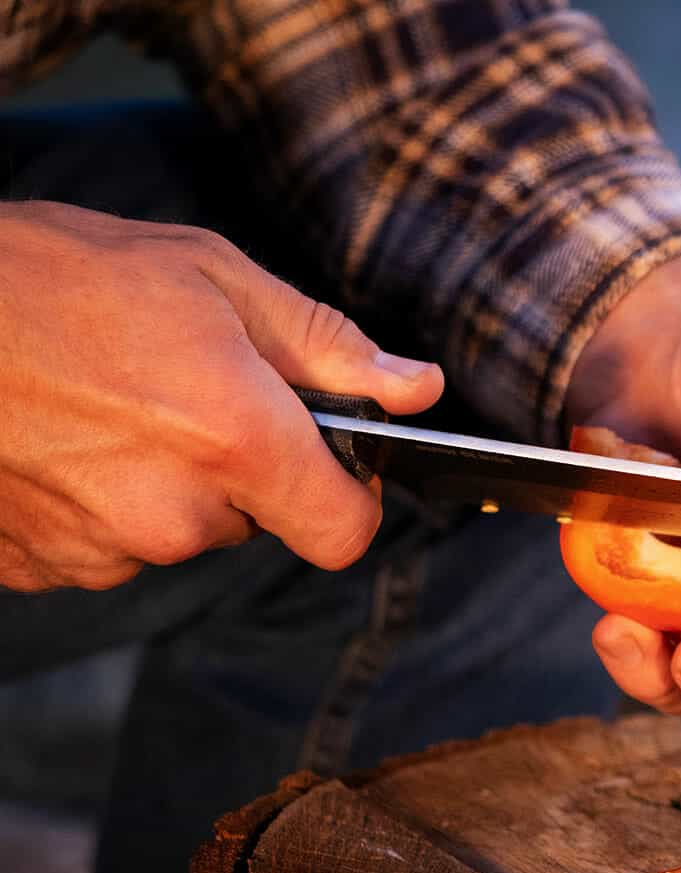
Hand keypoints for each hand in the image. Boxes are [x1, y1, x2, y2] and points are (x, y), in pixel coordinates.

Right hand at [0, 201, 443, 591]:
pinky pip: (103, 545)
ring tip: (103, 404)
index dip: (346, 497)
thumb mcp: (211, 276)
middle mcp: (176, 514)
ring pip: (176, 533)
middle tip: (177, 391)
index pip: (346, 533)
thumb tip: (418, 390)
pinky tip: (60, 438)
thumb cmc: (51, 277)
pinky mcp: (41, 567)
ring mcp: (101, 550)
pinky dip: (95, 501)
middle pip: (255, 524)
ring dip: (160, 483)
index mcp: (237, 442)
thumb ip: (328, 347)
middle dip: (238, 470)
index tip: (327, 461)